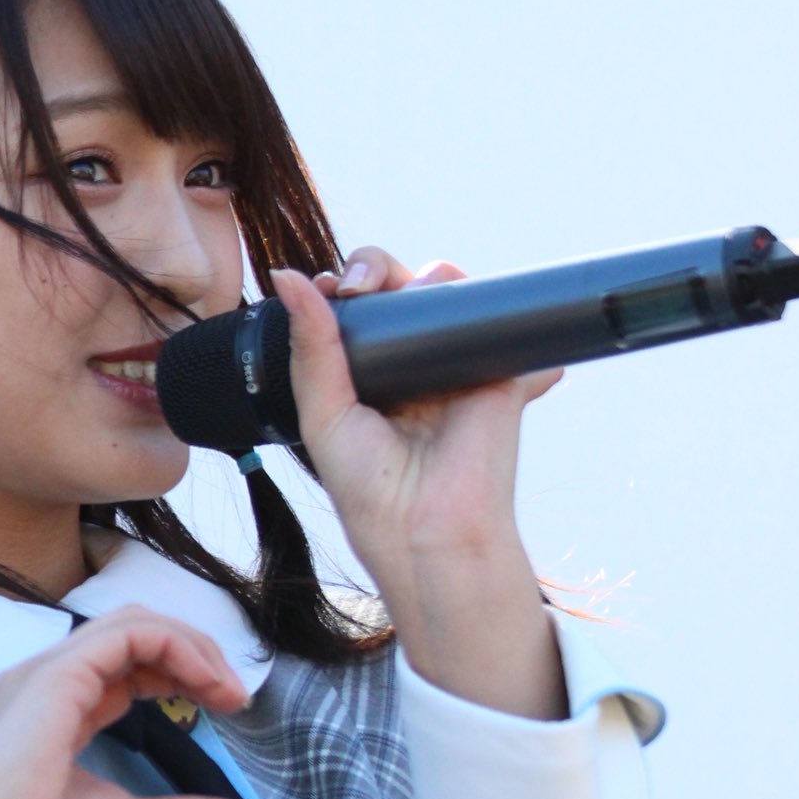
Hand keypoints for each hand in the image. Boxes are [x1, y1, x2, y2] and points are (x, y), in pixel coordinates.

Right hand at [0, 608, 276, 798]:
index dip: (180, 672)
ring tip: (226, 688)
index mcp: (52, 710)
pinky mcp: (54, 676)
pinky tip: (204, 681)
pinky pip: (125, 634)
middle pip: (132, 632)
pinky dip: (175, 646)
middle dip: (193, 652)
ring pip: (130, 622)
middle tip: (234, 696)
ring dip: (190, 645)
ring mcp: (44, 673)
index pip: (124, 663)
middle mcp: (44, 681)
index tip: (224, 706)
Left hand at [273, 246, 568, 719]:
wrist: (425, 529)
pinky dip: (509, 310)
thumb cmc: (367, 488)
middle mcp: (408, 365)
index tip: (330, 288)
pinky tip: (488, 303)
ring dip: (435, 276)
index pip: (352, 310)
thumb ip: (310, 348)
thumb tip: (289, 276)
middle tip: (363, 286)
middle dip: (378, 270)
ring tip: (416, 288)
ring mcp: (454, 366)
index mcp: (363, 374)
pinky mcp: (499, 373)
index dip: (343, 286)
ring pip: (447, 294)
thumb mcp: (323, 414)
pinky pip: (509, 327)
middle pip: (397, 290)